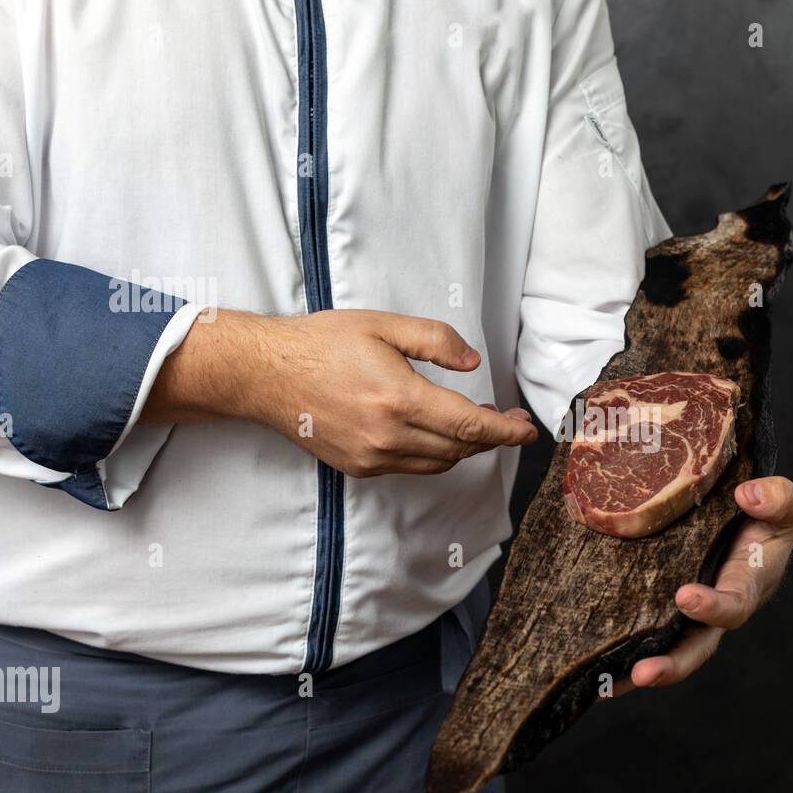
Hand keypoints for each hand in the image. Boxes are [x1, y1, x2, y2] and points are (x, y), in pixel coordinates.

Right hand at [144, 308, 538, 474]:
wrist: (265, 374)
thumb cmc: (321, 343)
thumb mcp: (383, 325)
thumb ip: (435, 341)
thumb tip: (472, 364)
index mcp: (400, 399)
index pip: (470, 426)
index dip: (506, 431)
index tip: (527, 429)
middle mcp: (388, 436)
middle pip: (460, 449)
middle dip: (491, 436)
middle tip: (507, 418)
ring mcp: (372, 457)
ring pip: (438, 463)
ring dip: (463, 447)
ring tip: (474, 422)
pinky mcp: (358, 467)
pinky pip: (411, 467)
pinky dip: (432, 453)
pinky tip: (434, 432)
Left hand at [610, 475, 792, 696]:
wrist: (737, 516)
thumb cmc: (764, 514)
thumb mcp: (783, 504)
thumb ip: (778, 499)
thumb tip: (748, 496)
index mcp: (745, 587)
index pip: (733, 605)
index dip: (712, 607)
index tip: (685, 597)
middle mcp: (713, 610)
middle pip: (696, 647)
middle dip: (671, 664)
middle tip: (643, 673)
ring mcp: (683, 614)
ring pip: (663, 648)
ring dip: (636, 667)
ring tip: (604, 685)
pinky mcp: (656, 606)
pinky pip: (639, 632)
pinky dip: (617, 654)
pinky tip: (590, 668)